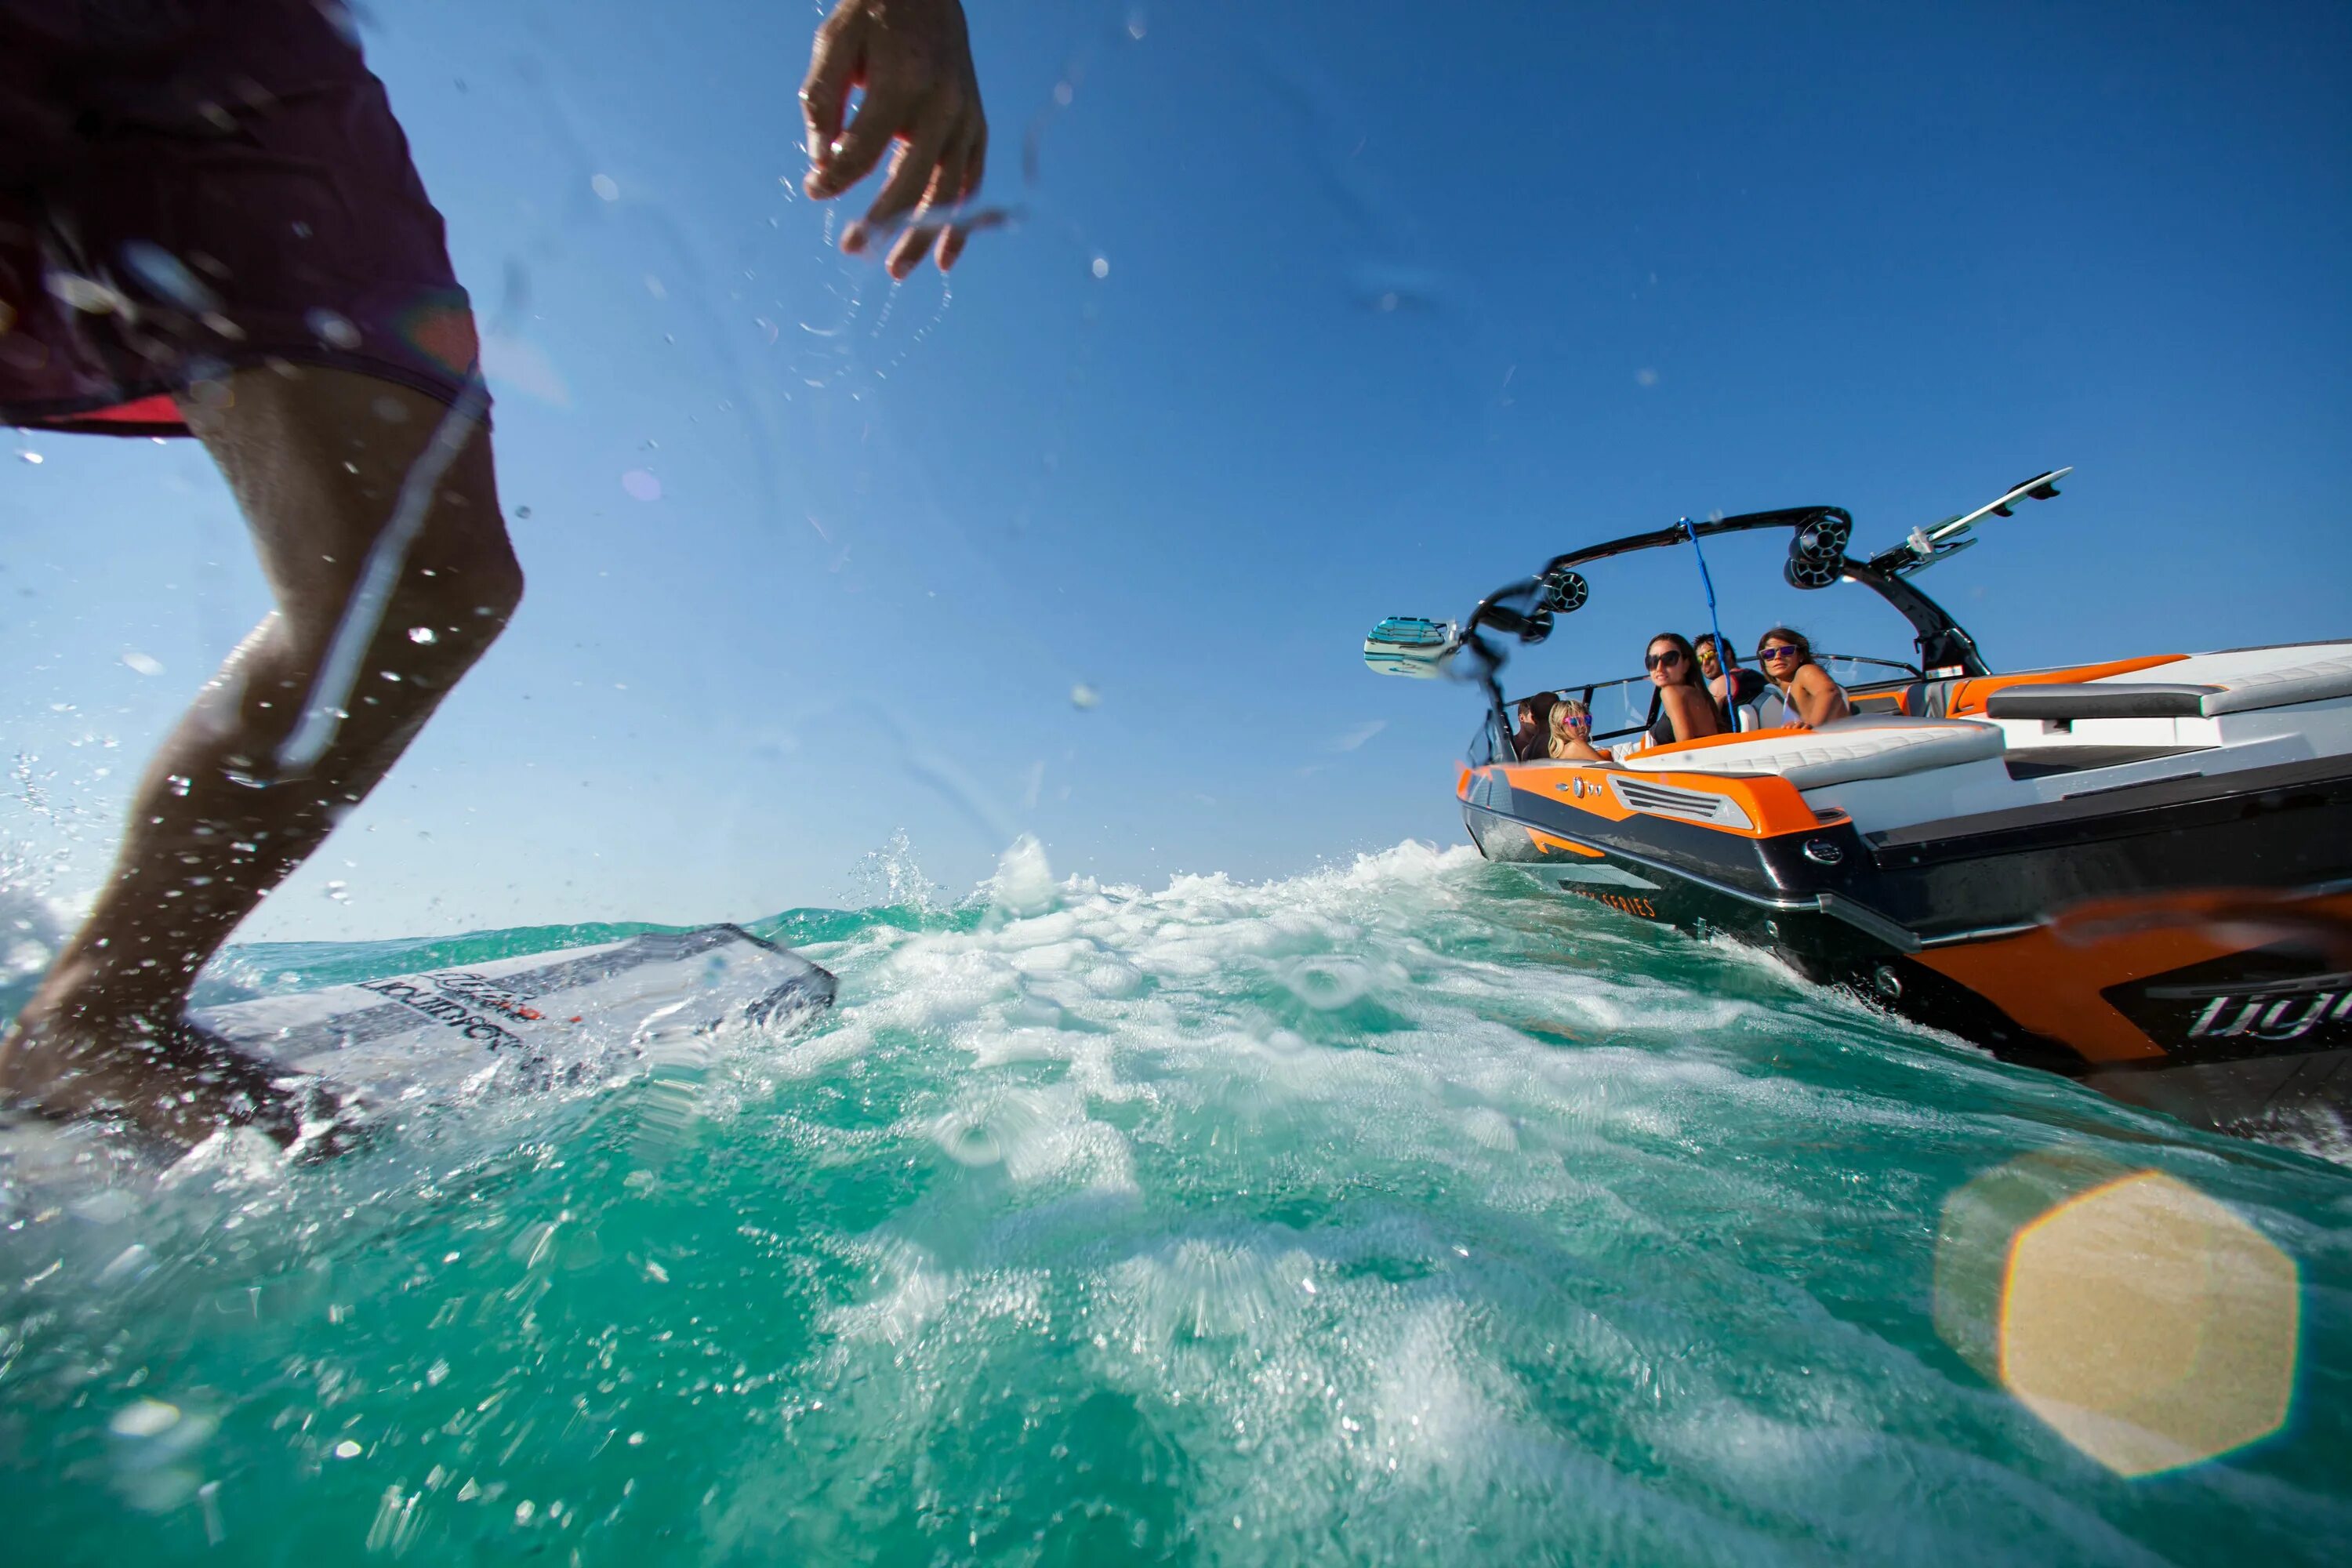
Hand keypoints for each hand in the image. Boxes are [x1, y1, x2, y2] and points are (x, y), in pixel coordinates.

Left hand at [801, 0, 989, 277]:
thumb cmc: (871, 19)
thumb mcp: (833, 43)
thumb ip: (822, 101)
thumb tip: (821, 163)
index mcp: (901, 83)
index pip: (863, 149)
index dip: (834, 177)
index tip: (813, 189)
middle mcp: (941, 106)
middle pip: (911, 182)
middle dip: (879, 223)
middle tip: (849, 248)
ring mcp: (964, 120)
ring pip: (947, 193)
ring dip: (922, 237)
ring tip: (895, 270)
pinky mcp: (976, 129)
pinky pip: (971, 185)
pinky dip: (961, 224)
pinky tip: (944, 259)